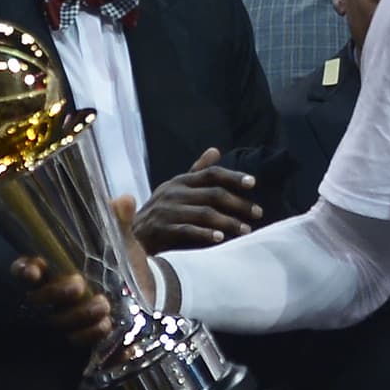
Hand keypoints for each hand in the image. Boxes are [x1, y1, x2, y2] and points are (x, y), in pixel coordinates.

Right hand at [9, 197, 143, 347]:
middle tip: (77, 284)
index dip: (24, 271)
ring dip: (78, 315)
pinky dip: (90, 334)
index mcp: (54, 265)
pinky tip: (106, 326)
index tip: (33, 270)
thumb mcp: (119, 238)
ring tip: (103, 306)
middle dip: (55, 293)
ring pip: (59, 321)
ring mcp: (67, 314)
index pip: (26, 269)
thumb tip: (123, 202)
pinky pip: (78, 339)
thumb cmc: (118, 256)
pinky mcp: (85, 332)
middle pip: (39, 298)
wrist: (143, 282)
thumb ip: (118, 222)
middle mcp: (54, 292)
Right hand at [132, 147, 262, 253]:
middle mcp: (174, 192)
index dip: (233, 176)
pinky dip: (205, 234)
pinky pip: (187, 230)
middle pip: (213, 194)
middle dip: (239, 204)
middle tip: (258, 213)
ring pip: (205, 213)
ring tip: (246, 230)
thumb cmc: (161, 211)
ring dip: (229, 222)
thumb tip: (215, 150)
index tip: (253, 183)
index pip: (211, 174)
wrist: (130, 236)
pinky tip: (221, 239)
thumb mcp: (177, 188)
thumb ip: (197, 172)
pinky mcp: (161, 229)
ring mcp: (167, 211)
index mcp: (180, 181)